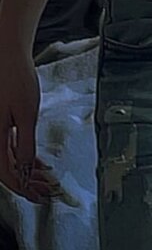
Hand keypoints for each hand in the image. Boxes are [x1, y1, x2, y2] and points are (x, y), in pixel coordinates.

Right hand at [0, 48, 61, 202]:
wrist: (7, 52)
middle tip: (46, 190)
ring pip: (8, 157)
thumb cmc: (14, 77)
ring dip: (26, 168)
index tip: (38, 197)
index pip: (7, 174)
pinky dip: (22, 154)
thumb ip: (25, 145)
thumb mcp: (26, 114)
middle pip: (7, 168)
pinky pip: (8, 145)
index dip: (23, 188)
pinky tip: (35, 159)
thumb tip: (26, 169)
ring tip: (45, 176)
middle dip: (27, 181)